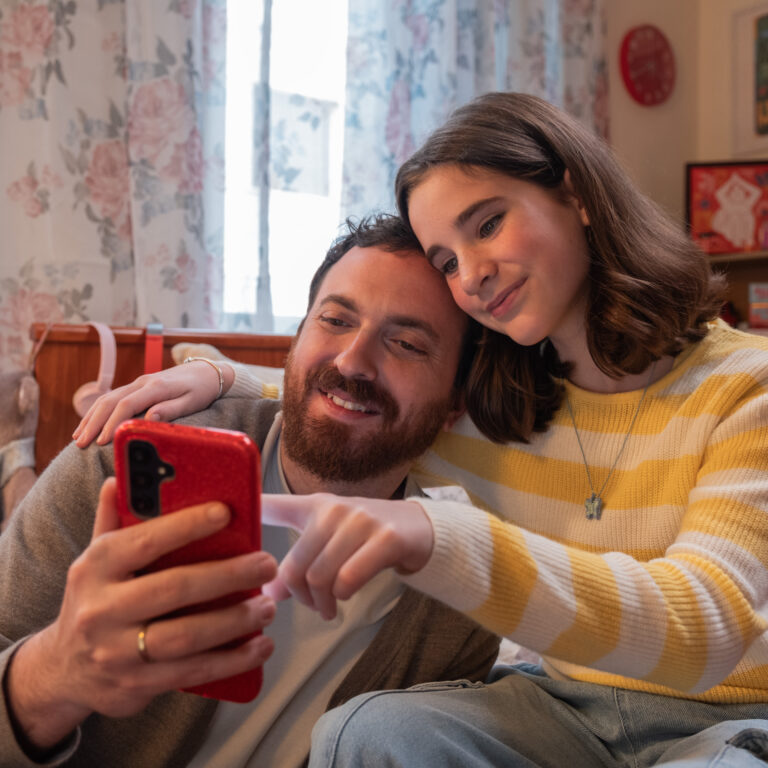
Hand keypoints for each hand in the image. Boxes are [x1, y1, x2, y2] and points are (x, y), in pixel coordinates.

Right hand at [6, 478, 275, 749]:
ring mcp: (118, 651)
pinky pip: (191, 672)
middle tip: (267, 563)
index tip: (226, 512)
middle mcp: (103, 608)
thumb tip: (119, 477)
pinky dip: (231, 660)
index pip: (144, 540)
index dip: (186, 525)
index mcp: (96, 567)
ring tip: (268, 606)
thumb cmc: (95, 599)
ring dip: (235, 621)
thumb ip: (112, 519)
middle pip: (174, 588)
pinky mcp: (136, 685)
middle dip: (227, 575)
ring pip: (186, 636)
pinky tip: (261, 646)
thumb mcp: (95, 559)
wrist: (63, 669)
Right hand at [72, 361, 234, 447]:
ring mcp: (138, 382)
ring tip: (77, 438)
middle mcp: (143, 382)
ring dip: (91, 417)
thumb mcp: (192, 401)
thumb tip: (149, 418)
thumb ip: (171, 409)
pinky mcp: (137, 386)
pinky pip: (112, 398)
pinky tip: (88, 425)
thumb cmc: (202, 389)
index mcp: (157, 387)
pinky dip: (97, 411)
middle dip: (93, 423)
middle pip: (110, 401)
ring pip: (107, 398)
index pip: (127, 405)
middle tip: (80, 444)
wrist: (207, 371)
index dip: (112, 423)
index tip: (101, 442)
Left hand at [262, 493, 432, 620]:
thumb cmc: (363, 536)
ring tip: (328, 608)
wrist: (418, 528)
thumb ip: (297, 560)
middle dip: (300, 597)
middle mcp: (332, 509)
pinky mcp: (385, 538)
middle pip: (294, 566)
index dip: (245, 513)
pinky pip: (349, 578)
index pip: (270, 504)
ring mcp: (360, 521)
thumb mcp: (328, 538)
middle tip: (312, 607)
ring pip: (321, 576)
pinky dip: (344, 595)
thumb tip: (266, 595)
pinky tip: (346, 595)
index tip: (215, 524)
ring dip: (322, 603)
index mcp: (312, 506)